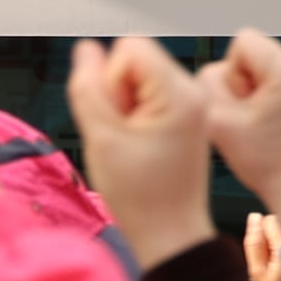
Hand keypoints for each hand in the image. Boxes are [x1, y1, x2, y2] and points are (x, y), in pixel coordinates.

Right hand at [70, 33, 212, 267]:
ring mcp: (193, 104)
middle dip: (119, 92)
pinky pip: (151, 95)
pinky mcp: (187, 116)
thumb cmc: (141, 197)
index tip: (119, 119)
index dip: (110, 80)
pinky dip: (138, 116)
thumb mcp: (101, 138)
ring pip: (140, 78)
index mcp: (180, 95)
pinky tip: (142, 145)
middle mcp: (194, 93)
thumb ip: (87, 87)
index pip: (130, 47)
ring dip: (127, 106)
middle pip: (136, 59)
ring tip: (135, 144)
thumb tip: (86, 50)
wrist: (170, 234)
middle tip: (127, 136)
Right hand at [197, 29, 280, 232]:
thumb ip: (207, 81)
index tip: (245, 106)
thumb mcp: (218, 121)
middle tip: (258, 119)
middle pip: (262, 52)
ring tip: (272, 122)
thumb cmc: (266, 164)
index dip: (234, 75)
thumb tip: (219, 67)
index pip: (244, 42)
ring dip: (267, 88)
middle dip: (252, 82)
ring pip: (277, 63)